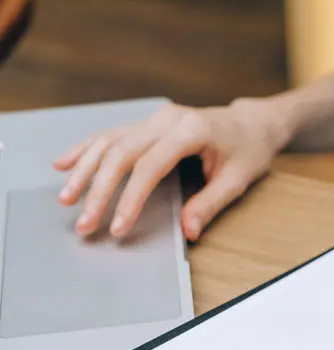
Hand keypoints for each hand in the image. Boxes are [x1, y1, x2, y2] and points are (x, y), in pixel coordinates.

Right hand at [54, 98, 290, 240]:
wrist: (253, 124)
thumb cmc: (249, 150)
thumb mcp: (238, 180)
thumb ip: (211, 204)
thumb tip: (188, 231)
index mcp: (192, 130)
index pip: (150, 167)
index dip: (130, 199)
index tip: (117, 227)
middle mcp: (168, 119)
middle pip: (121, 154)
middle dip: (99, 191)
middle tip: (85, 223)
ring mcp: (155, 118)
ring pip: (109, 142)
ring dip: (84, 171)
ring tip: (66, 199)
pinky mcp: (148, 122)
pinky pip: (111, 134)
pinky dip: (86, 149)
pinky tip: (64, 163)